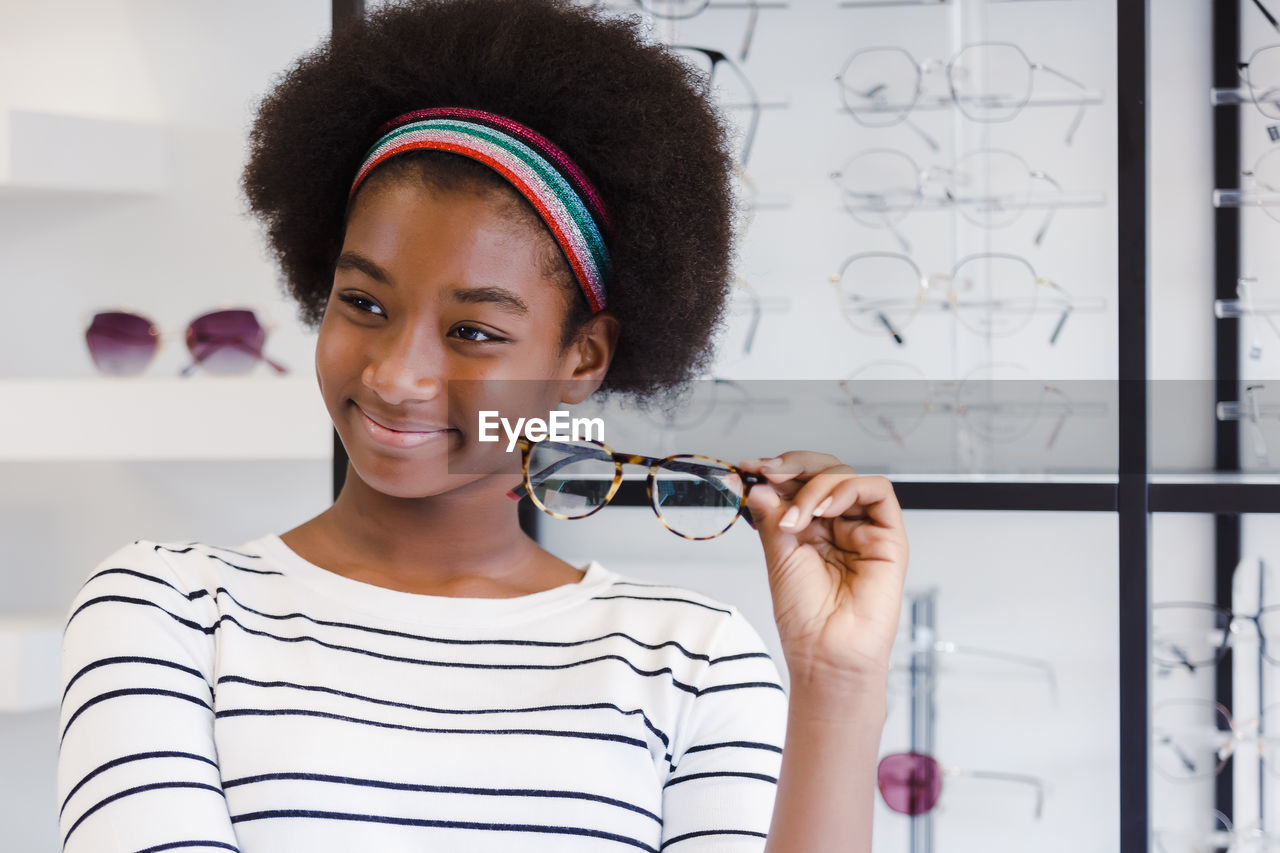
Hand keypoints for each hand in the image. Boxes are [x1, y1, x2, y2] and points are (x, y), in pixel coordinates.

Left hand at [737, 451, 907, 686]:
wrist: (826, 652)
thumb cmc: (805, 617)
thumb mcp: (778, 555)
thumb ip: (771, 515)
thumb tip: (758, 484)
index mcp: (811, 528)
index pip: (799, 483)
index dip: (777, 470)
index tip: (750, 468)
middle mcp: (839, 524)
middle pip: (825, 471)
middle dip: (794, 465)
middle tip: (769, 472)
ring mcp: (864, 528)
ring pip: (847, 476)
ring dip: (815, 486)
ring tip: (796, 516)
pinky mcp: (889, 536)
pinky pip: (877, 491)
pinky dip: (847, 490)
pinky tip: (824, 509)